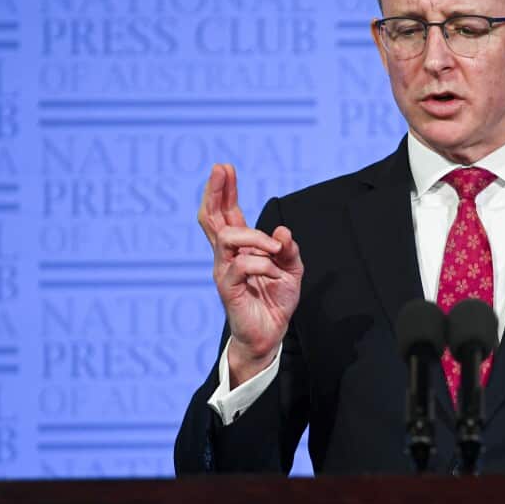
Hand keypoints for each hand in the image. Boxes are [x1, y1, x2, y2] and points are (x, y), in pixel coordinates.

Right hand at [198, 163, 302, 384]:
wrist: (270, 335)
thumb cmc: (276, 300)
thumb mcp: (292, 270)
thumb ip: (289, 250)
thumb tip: (282, 231)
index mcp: (241, 248)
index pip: (227, 214)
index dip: (225, 191)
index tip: (225, 168)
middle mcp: (227, 257)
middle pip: (212, 219)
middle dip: (215, 192)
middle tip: (220, 169)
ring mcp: (224, 272)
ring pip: (228, 238)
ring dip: (256, 238)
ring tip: (276, 249)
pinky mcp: (227, 289)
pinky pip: (241, 265)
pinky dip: (263, 264)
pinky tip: (274, 273)